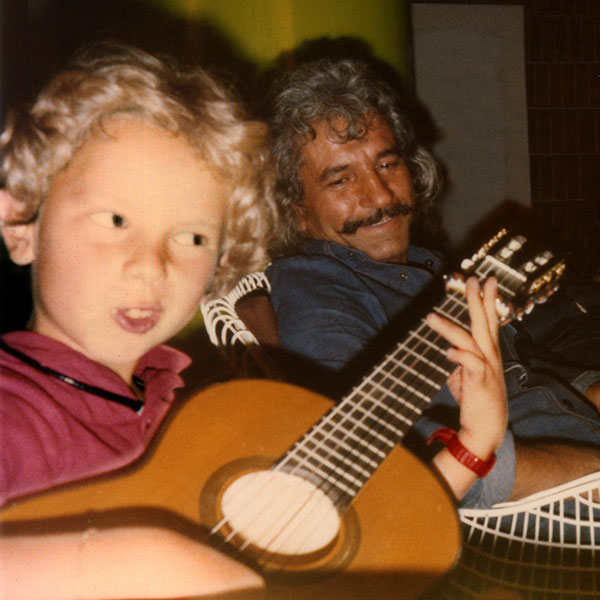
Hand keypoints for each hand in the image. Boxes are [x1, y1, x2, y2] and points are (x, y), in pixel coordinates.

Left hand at [426, 277, 507, 460]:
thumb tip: (450, 353)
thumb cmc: (476, 402)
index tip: (484, 280)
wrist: (485, 431)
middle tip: (473, 279)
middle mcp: (490, 357)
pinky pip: (472, 366)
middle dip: (479, 301)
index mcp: (487, 353)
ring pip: (471, 341)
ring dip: (450, 328)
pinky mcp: (481, 384)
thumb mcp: (466, 377)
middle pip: (485, 324)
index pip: (488, 322)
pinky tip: (447, 352)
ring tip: (430, 317)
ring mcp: (487, 370)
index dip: (486, 301)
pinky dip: (460, 357)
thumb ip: (460, 362)